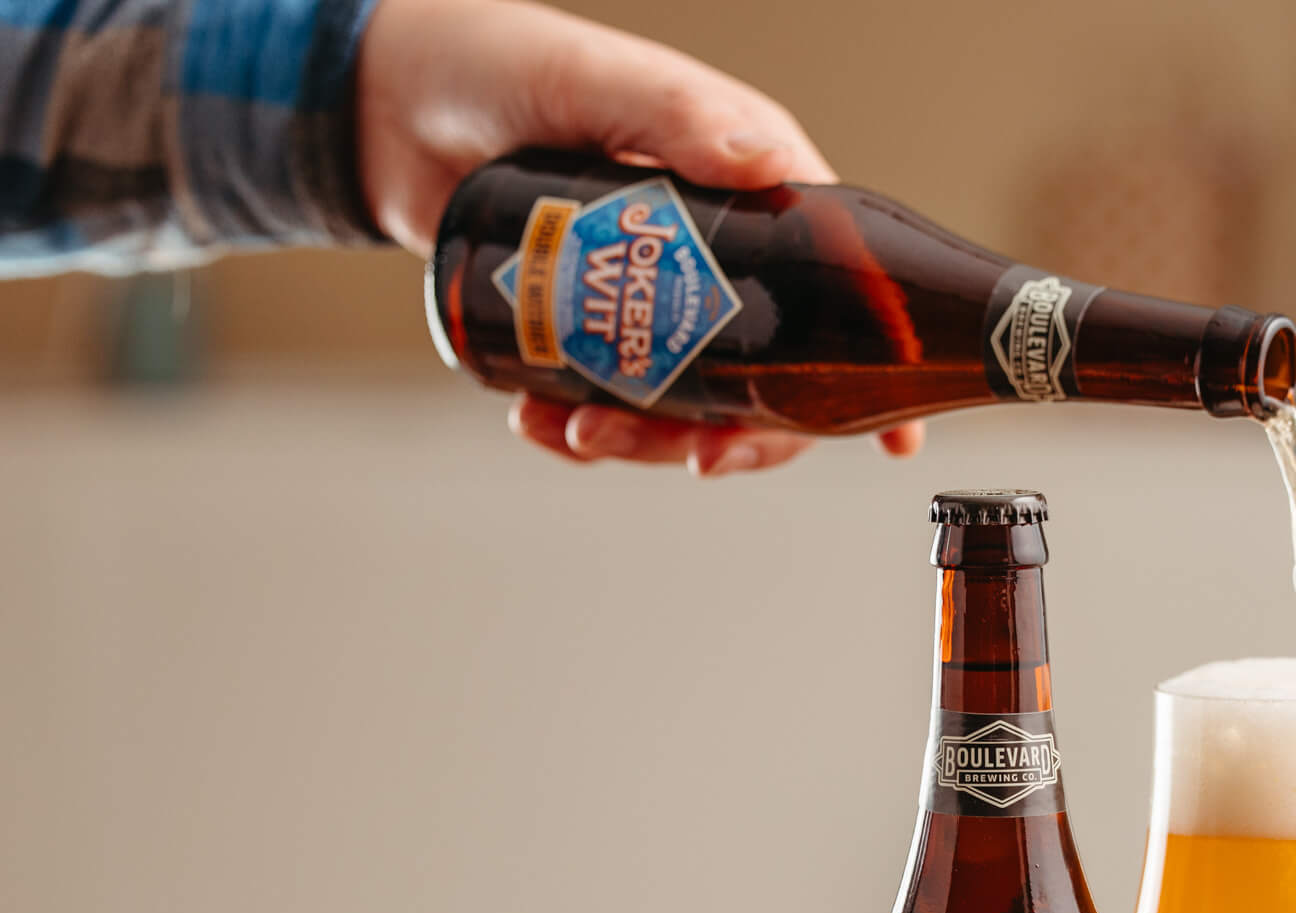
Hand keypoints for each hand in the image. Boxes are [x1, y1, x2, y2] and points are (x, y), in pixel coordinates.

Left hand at [353, 0, 923, 474]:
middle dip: (735, 434)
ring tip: (578, 433)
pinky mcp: (592, 331)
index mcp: (751, 193)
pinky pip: (611, 404)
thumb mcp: (597, 80)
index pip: (837, 292)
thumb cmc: (500, 63)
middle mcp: (718, 255)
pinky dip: (580, 431)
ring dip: (643, 442)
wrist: (390, 105)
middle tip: (693, 455)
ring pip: (687, 405)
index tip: (894, 436)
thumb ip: (678, 116)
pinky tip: (538, 422)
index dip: (869, 369)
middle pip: (767, 379)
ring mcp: (654, 302)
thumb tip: (766, 163)